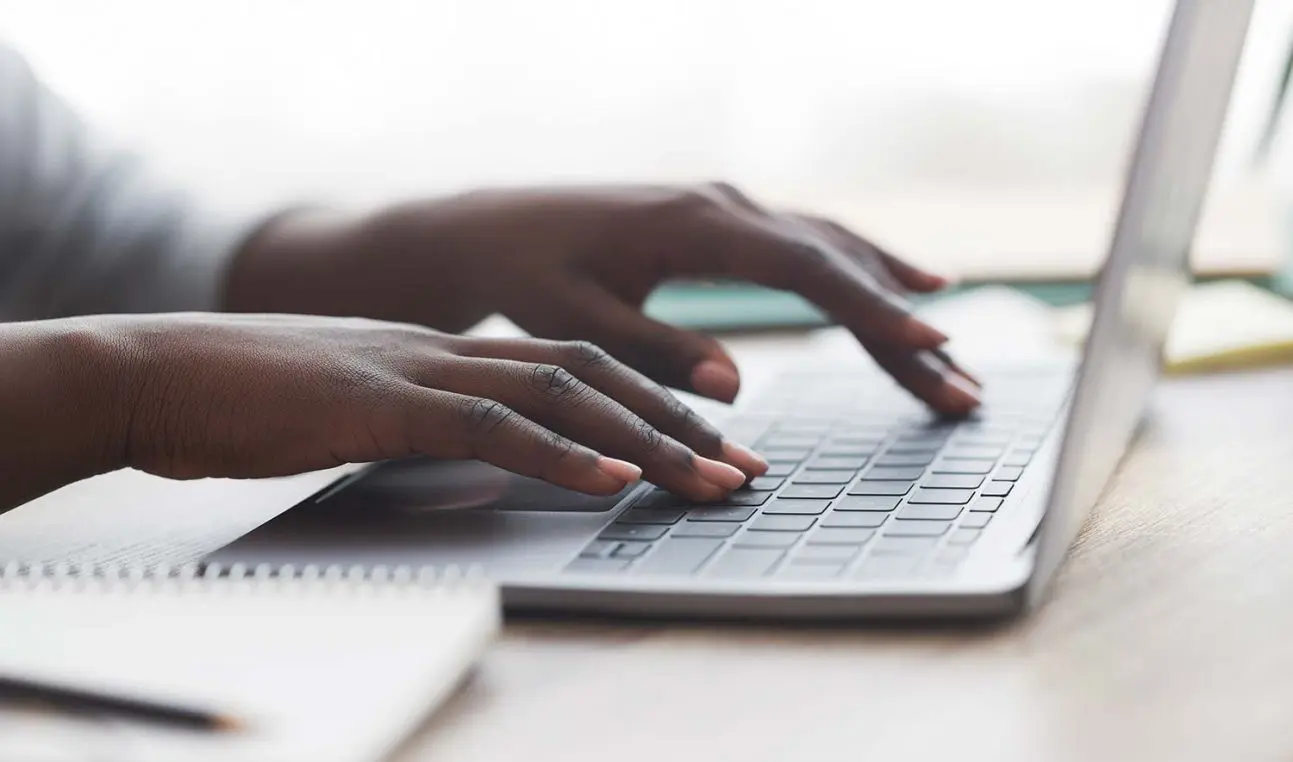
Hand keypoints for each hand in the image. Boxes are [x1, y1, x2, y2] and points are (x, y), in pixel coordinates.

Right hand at [0, 315, 767, 509]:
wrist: (157, 371)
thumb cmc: (254, 401)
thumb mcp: (365, 410)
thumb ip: (431, 424)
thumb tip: (492, 459)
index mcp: (452, 351)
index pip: (577, 368)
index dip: (652, 405)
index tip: (711, 446)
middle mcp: (451, 351)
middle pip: (592, 376)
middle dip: (678, 425)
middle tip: (747, 470)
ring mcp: (417, 370)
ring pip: (558, 393)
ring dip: (643, 440)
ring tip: (709, 479)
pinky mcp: (377, 403)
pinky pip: (483, 425)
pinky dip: (554, 452)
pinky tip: (608, 477)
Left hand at [227, 183, 980, 413]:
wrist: (486, 228)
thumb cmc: (524, 275)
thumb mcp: (578, 322)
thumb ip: (655, 351)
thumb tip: (736, 384)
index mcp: (696, 224)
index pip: (808, 270)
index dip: (874, 311)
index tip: (933, 348)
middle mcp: (724, 202)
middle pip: (838, 262)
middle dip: (902, 327)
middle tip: (963, 388)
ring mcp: (728, 205)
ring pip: (833, 248)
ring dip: (893, 300)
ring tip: (950, 354)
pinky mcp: (723, 219)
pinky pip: (809, 244)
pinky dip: (861, 270)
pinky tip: (900, 286)